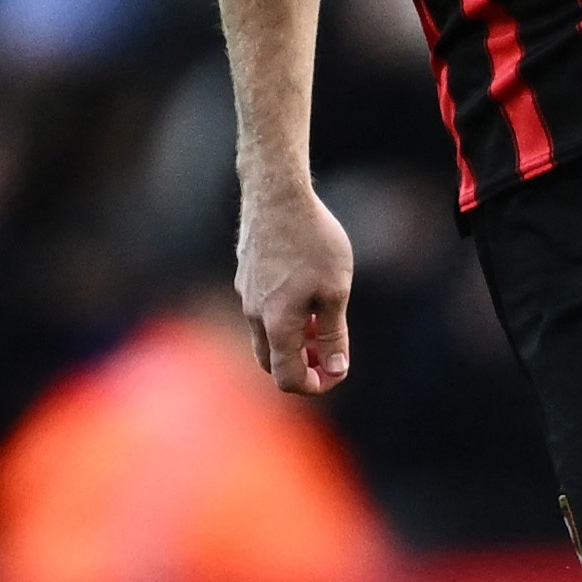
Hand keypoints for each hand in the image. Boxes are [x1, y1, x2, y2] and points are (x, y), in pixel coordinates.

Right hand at [238, 185, 354, 393]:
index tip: (337, 373)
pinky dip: (282, 317)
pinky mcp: (245, 275)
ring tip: (322, 320)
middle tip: (329, 351)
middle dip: (301, 366)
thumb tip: (336, 369)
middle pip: (271, 362)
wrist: (277, 196)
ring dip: (292, 341)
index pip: (287, 378)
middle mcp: (252, 314)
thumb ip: (333, 334)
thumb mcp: (336, 291)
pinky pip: (260, 310)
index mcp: (276, 324)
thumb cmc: (313, 242)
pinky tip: (306, 293)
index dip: (314, 385)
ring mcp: (244, 294)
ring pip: (265, 335)